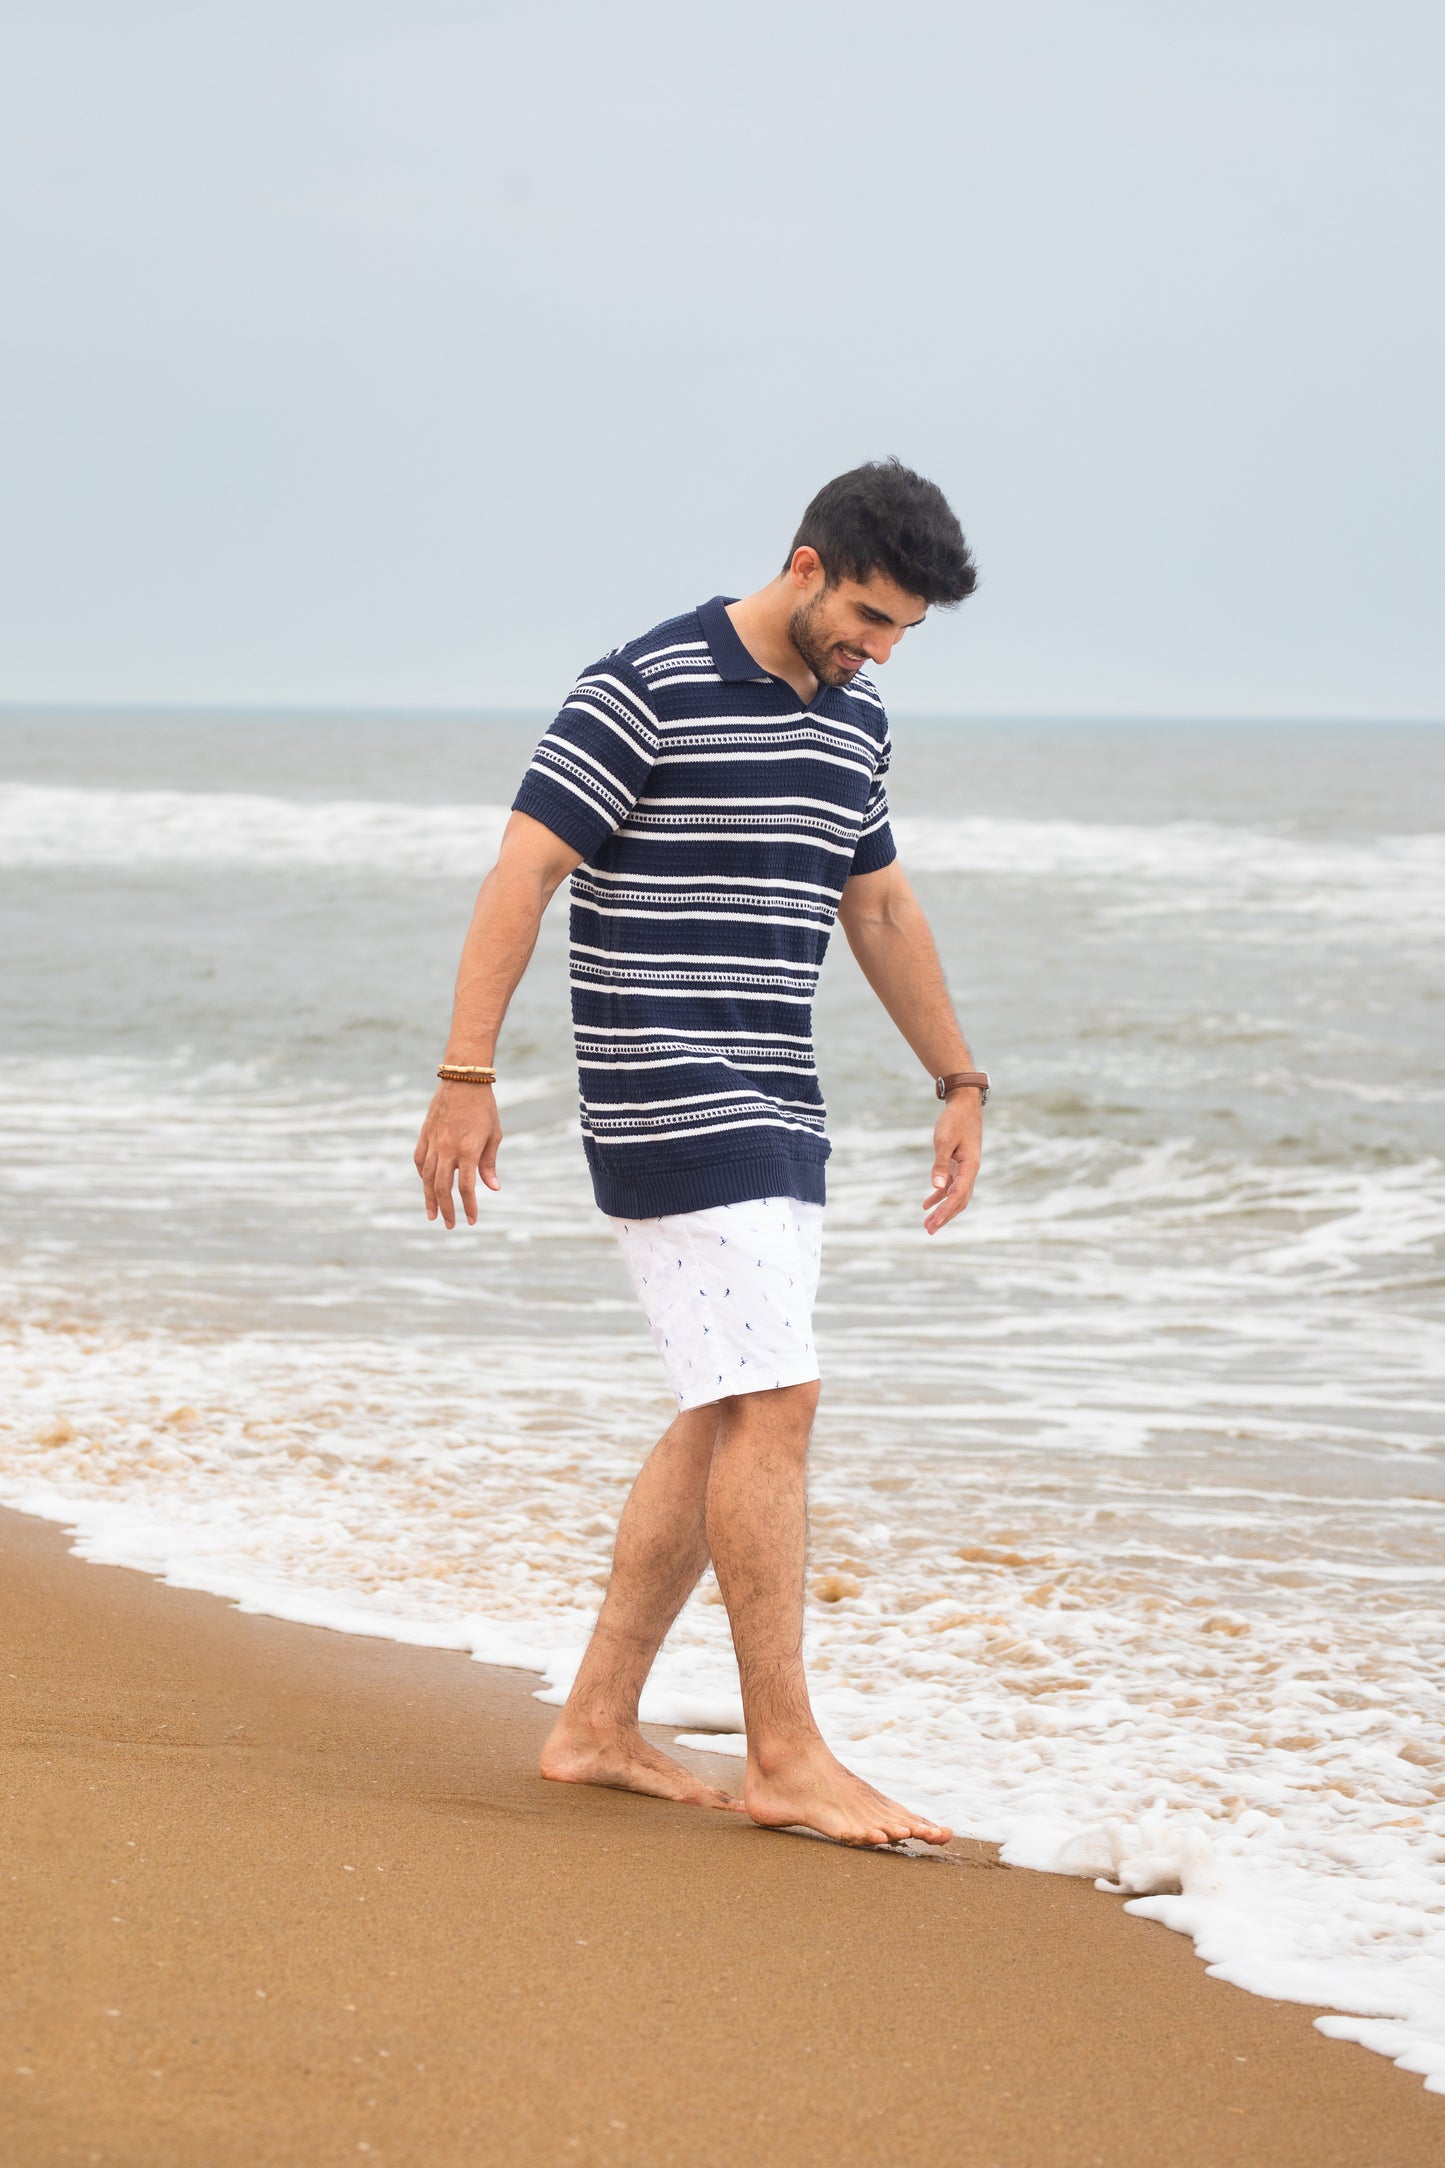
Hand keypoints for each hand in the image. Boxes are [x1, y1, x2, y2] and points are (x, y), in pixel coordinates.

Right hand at [413, 1082, 500, 1227]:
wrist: (463, 1079)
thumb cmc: (484, 1108)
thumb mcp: (494, 1135)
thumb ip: (489, 1163)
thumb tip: (493, 1188)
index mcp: (468, 1150)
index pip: (466, 1187)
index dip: (469, 1207)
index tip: (472, 1220)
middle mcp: (447, 1148)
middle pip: (442, 1187)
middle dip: (446, 1209)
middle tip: (449, 1225)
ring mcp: (433, 1141)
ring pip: (426, 1177)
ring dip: (429, 1198)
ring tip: (432, 1214)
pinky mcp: (425, 1134)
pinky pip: (419, 1160)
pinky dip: (422, 1175)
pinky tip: (425, 1184)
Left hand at [921, 1092, 981, 1236]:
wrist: (964, 1104)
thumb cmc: (954, 1120)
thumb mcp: (944, 1140)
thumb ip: (940, 1164)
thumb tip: (937, 1187)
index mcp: (970, 1167)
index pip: (958, 1196)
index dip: (946, 1211)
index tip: (933, 1223)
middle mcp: (970, 1171)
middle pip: (959, 1201)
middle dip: (945, 1217)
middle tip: (929, 1231)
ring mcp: (965, 1169)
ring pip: (955, 1196)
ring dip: (942, 1210)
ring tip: (927, 1224)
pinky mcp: (958, 1164)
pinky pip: (951, 1186)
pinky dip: (940, 1196)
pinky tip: (927, 1204)